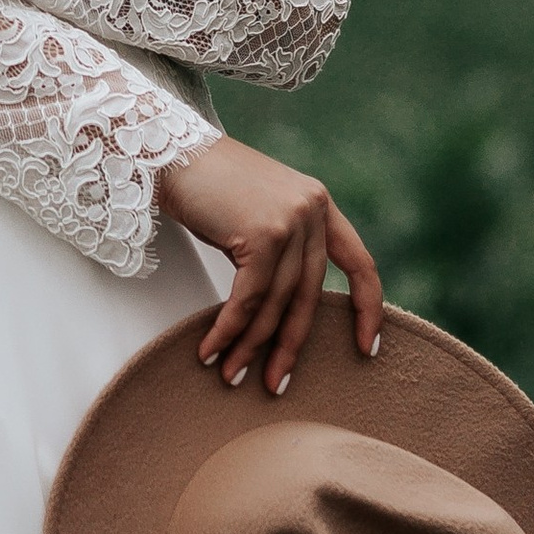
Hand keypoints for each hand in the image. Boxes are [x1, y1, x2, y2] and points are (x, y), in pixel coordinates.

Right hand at [159, 131, 383, 394]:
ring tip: (231, 375)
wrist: (165, 149)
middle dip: (290, 346)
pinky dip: (230, 329)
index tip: (368, 349)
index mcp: (319, 203)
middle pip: (309, 296)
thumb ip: (282, 246)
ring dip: (251, 345)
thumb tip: (284, 312)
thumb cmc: (206, 184)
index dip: (368, 308)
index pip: (360, 262)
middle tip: (275, 384)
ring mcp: (290, 220)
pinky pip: (249, 298)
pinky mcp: (263, 233)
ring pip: (277, 303)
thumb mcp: (259, 210)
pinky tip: (212, 349)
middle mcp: (313, 209)